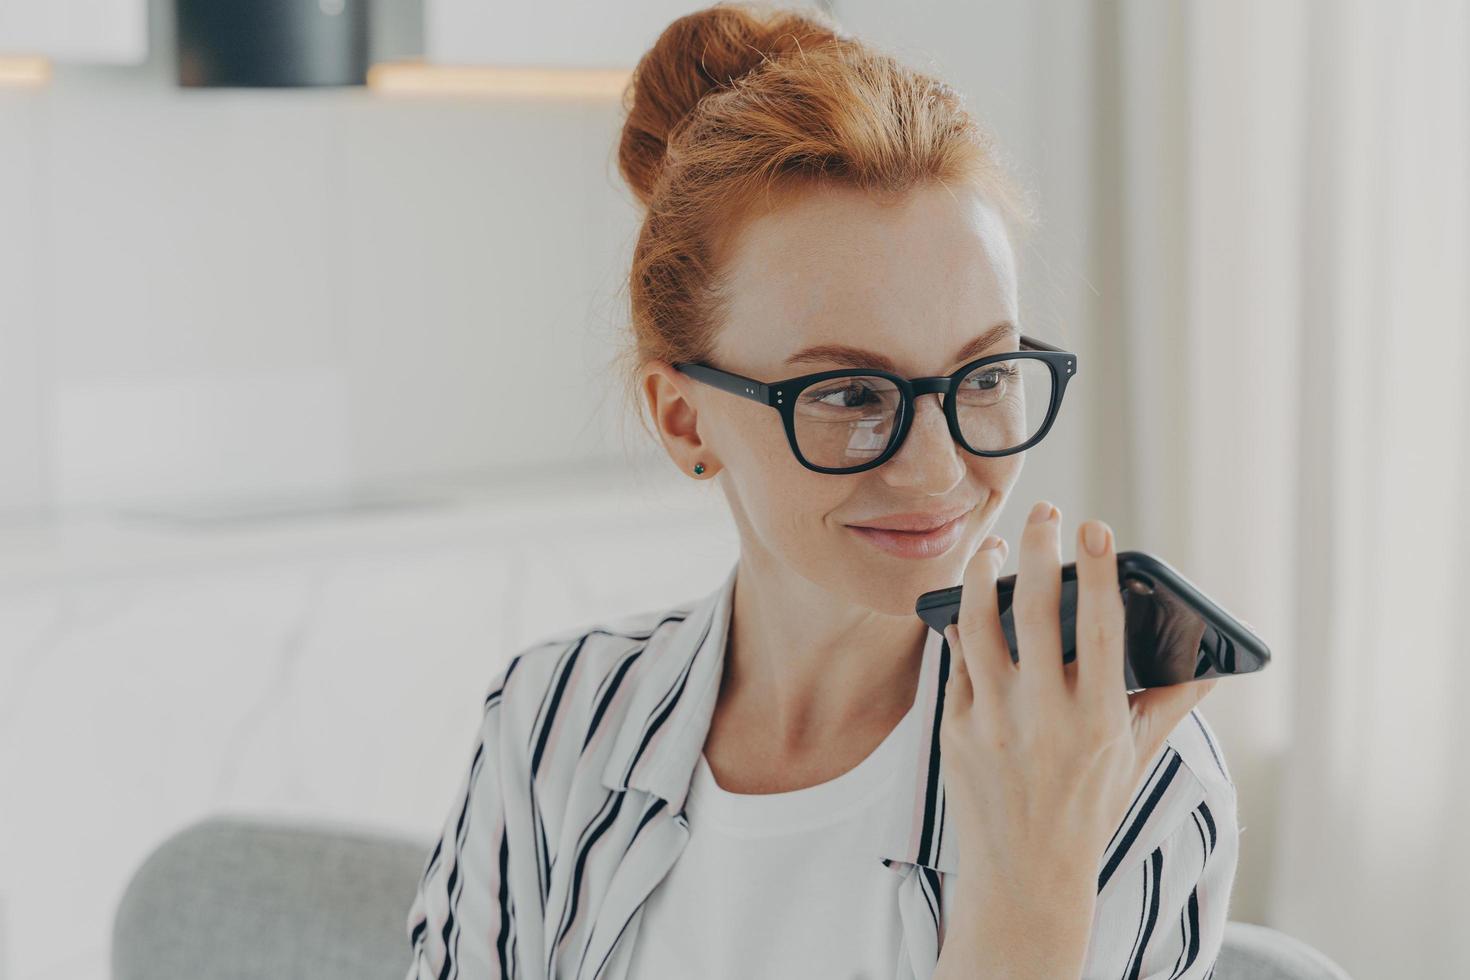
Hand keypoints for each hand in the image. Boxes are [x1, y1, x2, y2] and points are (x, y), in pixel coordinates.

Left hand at [940, 500, 1218, 899]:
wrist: (1026, 877)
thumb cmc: (1086, 811)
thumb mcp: (1135, 760)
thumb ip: (1169, 706)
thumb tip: (1208, 664)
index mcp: (1097, 718)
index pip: (1100, 628)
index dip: (1098, 572)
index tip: (1095, 528)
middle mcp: (1043, 716)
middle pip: (1032, 611)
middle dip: (1036, 550)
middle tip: (1044, 512)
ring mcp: (992, 721)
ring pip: (977, 625)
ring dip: (980, 575)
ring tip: (992, 546)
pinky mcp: (955, 730)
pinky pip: (955, 662)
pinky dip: (959, 625)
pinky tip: (965, 602)